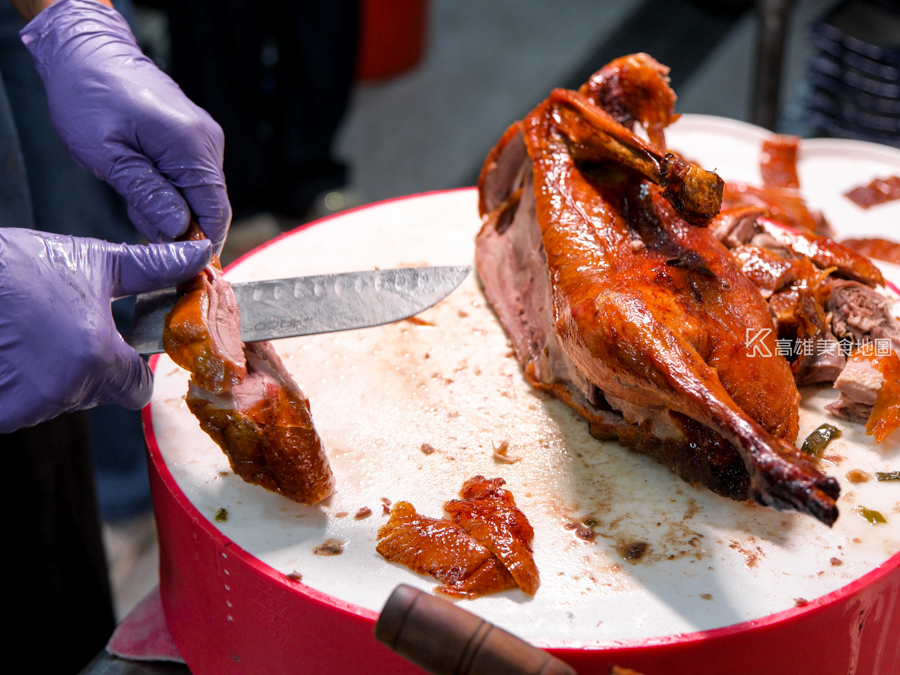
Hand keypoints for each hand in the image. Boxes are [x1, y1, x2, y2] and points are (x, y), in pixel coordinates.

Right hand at [0, 229, 212, 433]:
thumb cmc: (13, 268)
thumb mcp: (89, 261)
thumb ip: (149, 268)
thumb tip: (195, 257)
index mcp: (97, 356)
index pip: (138, 388)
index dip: (132, 368)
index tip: (119, 348)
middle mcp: (64, 389)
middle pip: (98, 392)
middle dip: (90, 366)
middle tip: (65, 330)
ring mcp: (27, 406)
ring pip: (59, 399)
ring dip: (52, 375)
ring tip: (30, 335)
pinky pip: (23, 406)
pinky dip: (20, 384)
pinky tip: (12, 352)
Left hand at [19, 0, 230, 250]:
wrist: (88, 54)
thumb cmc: (89, 98)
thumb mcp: (108, 155)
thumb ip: (148, 194)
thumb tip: (180, 229)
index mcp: (191, 147)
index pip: (215, 213)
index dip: (202, 245)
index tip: (181, 267)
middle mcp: (207, 142)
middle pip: (210, 207)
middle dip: (180, 226)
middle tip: (139, 220)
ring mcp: (205, 138)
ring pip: (200, 195)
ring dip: (172, 207)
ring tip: (132, 191)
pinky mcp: (196, 137)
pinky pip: (193, 178)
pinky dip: (171, 190)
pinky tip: (141, 180)